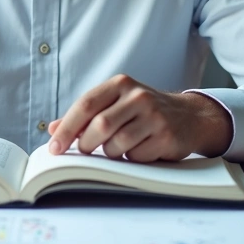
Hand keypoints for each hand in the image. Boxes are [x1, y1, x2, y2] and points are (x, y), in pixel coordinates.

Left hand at [46, 75, 232, 161]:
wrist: (189, 117)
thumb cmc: (142, 112)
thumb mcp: (115, 104)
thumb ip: (85, 115)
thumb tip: (53, 129)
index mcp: (120, 84)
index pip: (86, 104)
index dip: (67, 128)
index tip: (54, 147)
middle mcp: (138, 96)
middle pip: (100, 126)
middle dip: (86, 144)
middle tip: (84, 151)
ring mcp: (154, 116)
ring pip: (117, 144)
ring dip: (110, 153)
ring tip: (118, 148)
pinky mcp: (166, 136)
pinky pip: (136, 156)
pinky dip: (131, 159)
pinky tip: (139, 149)